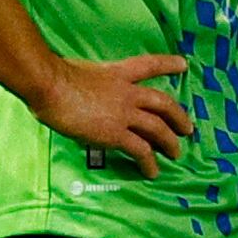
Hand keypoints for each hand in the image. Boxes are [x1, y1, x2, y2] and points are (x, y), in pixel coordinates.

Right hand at [26, 53, 193, 177]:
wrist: (50, 86)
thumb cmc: (53, 76)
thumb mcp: (78, 71)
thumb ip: (88, 82)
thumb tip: (78, 92)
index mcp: (116, 73)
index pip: (148, 65)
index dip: (168, 65)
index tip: (184, 65)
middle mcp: (126, 92)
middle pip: (162, 102)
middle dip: (178, 115)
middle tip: (186, 128)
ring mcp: (124, 113)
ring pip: (158, 128)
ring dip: (170, 142)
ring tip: (176, 153)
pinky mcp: (116, 134)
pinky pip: (141, 150)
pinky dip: (149, 162)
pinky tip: (152, 172)